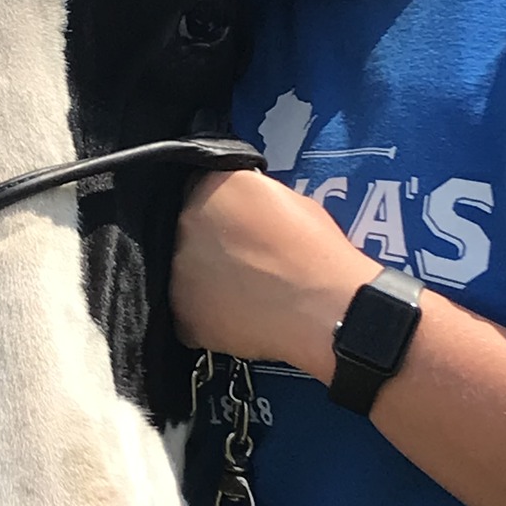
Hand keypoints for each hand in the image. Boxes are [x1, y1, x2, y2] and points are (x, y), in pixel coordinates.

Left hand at [171, 169, 377, 375]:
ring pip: (186, 274)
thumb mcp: (286, 197)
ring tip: (245, 293)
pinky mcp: (184, 318)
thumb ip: (249, 196)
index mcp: (210, 188)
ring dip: (207, 280)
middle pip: (188, 232)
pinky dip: (211, 316)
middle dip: (210, 243)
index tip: (236, 225)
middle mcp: (185, 225)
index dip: (220, 209)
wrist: (326, 308)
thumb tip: (243, 208)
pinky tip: (241, 317)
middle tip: (245, 261)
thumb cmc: (317, 249)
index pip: (200, 190)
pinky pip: (191, 314)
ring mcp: (179, 273)